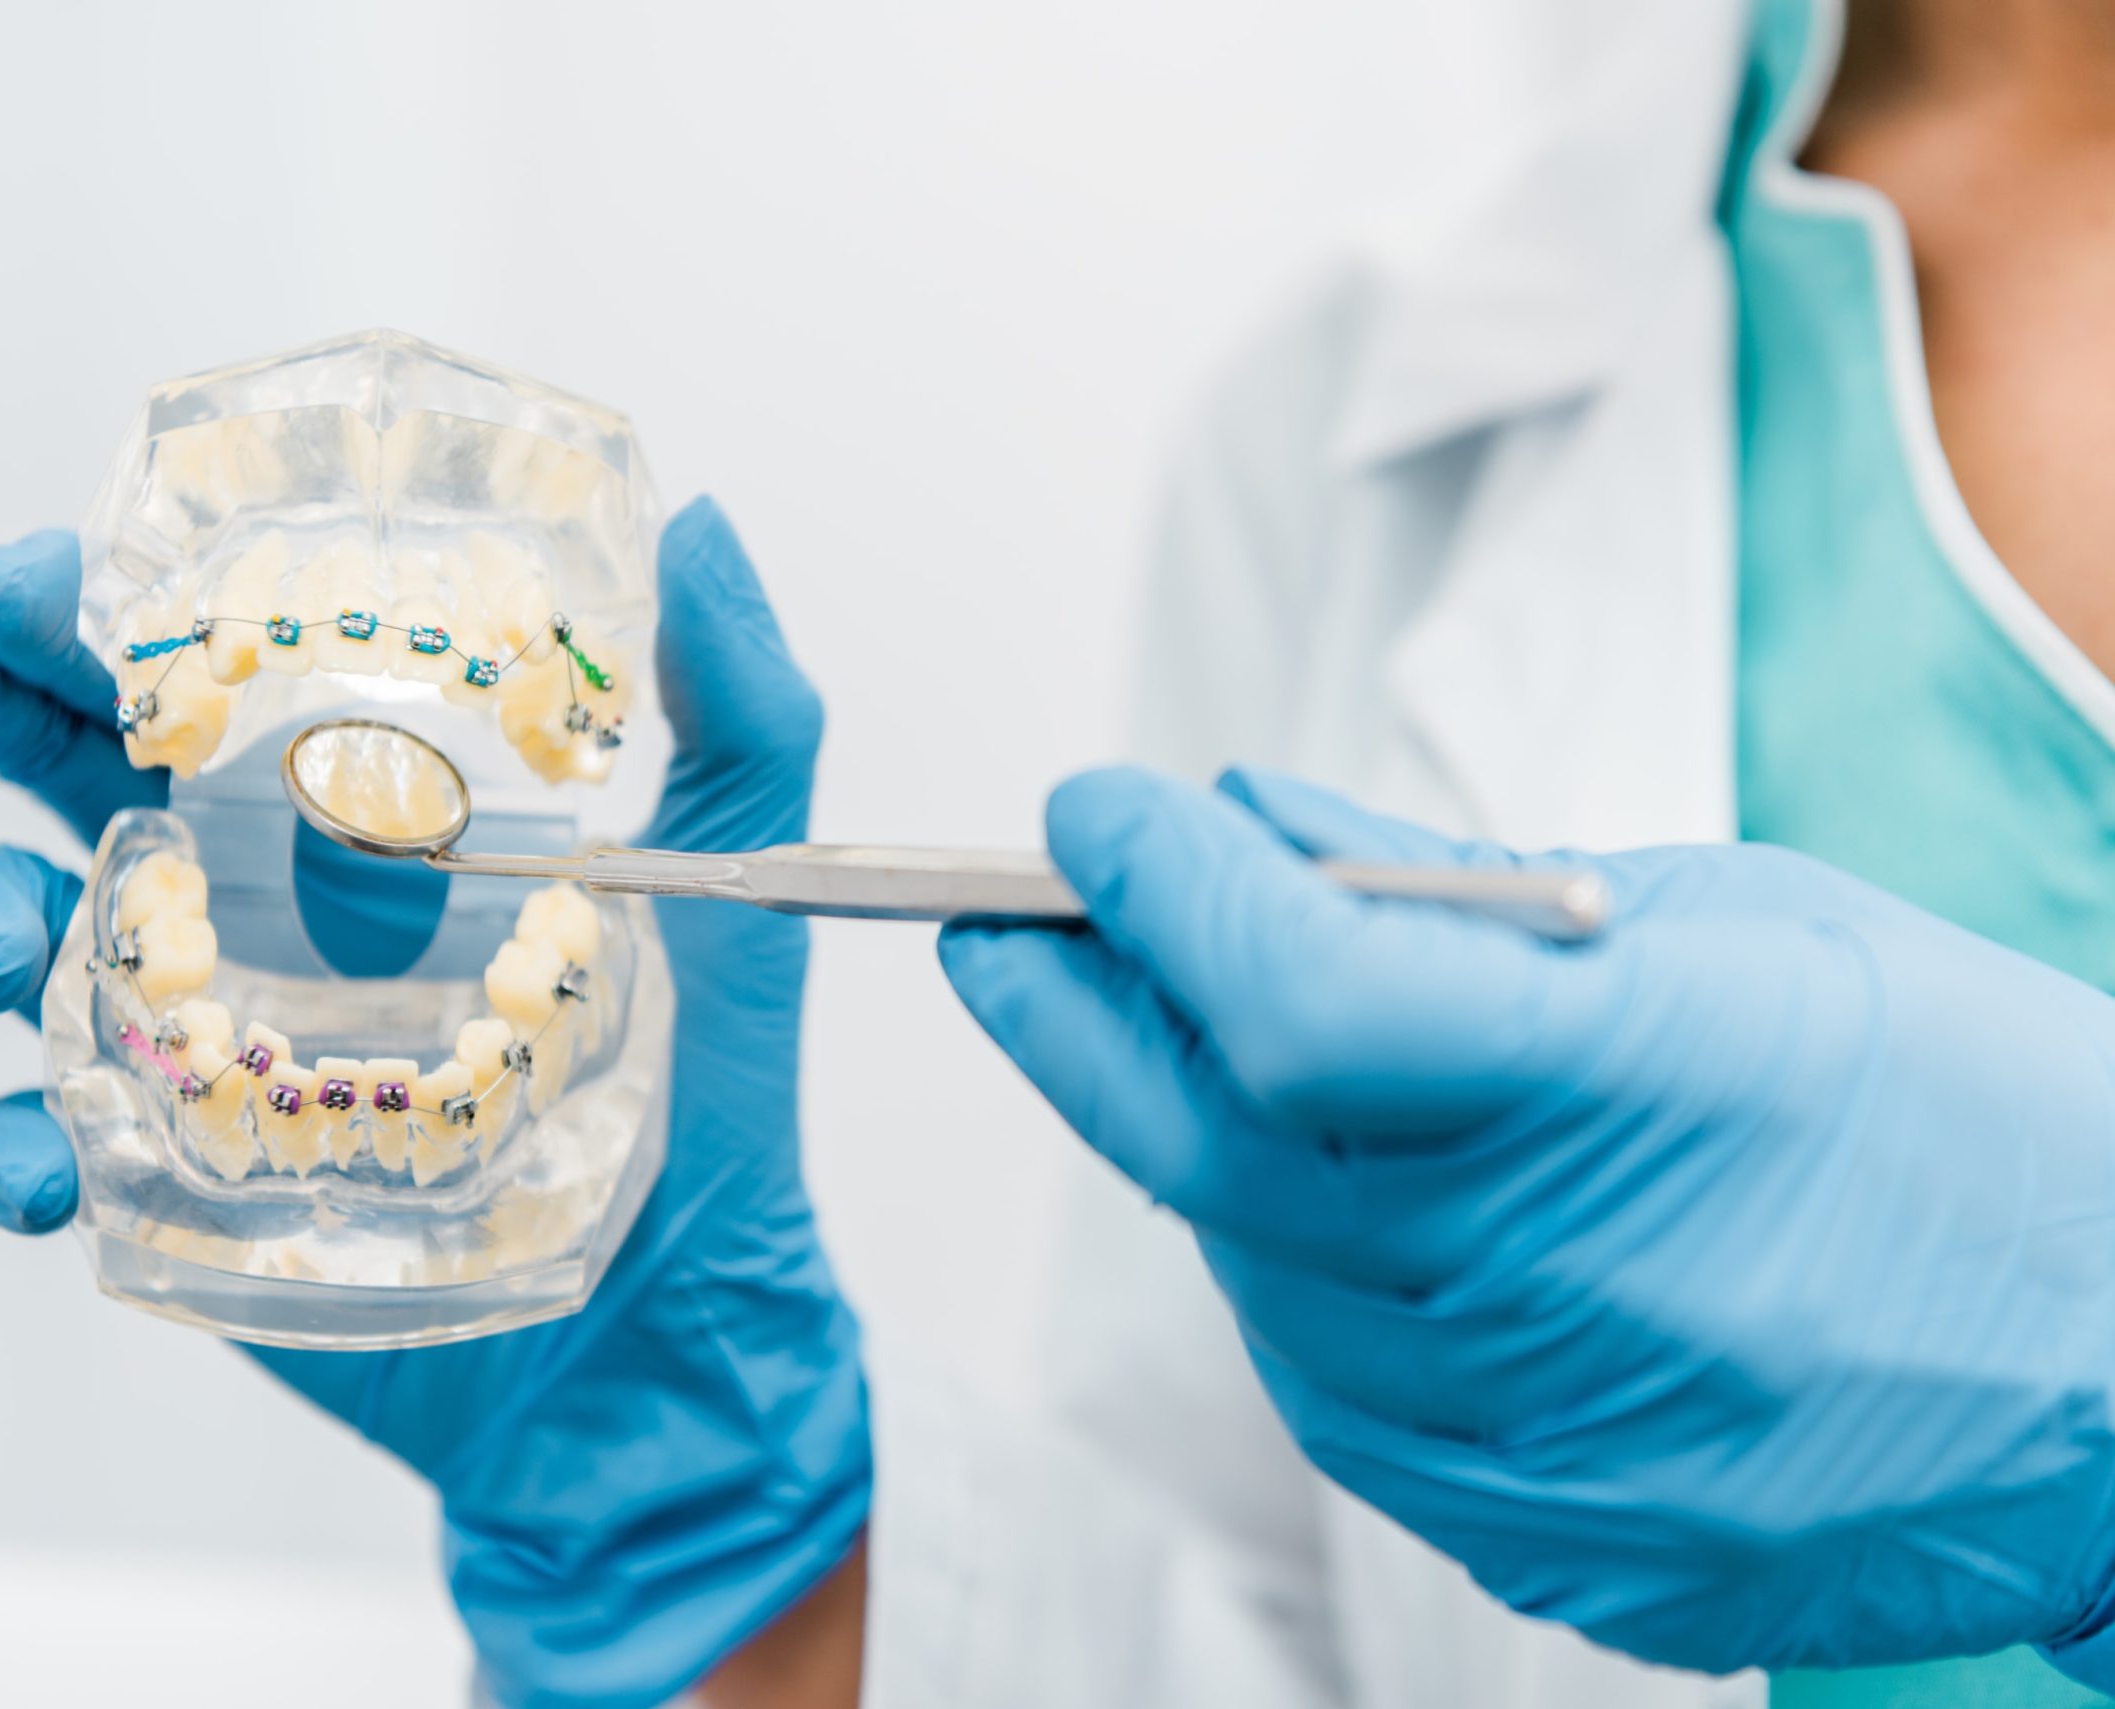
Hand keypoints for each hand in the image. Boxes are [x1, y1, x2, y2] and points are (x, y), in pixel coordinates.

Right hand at [0, 502, 870, 1708]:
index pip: (198, 669)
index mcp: (349, 804)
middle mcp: (246, 902)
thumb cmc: (703, 1090)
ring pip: (10, 944)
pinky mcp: (176, 1178)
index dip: (102, 604)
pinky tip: (32, 1156)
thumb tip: (699, 522)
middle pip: (52, 763)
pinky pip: (37, 1149)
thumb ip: (732, 705)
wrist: (676, 1317)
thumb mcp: (735, 878)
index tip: (51, 573)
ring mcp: (196, 1037)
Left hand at [938, 766, 2114, 1683]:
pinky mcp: (1567, 1552)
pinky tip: (1319, 1211)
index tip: (1089, 822)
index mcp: (1655, 1087)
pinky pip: (1340, 1406)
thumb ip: (1454, 890)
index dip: (1160, 896)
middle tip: (1010, 938)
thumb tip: (1247, 825)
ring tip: (1198, 1054)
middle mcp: (1590, 1293)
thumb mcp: (1735, 923)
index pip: (1301, 996)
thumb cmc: (1963, 1104)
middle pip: (1221, 1148)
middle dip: (1079, 1019)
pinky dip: (1294, 1289)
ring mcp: (1571, 1452)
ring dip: (1194, 1153)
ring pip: (1258, 1282)